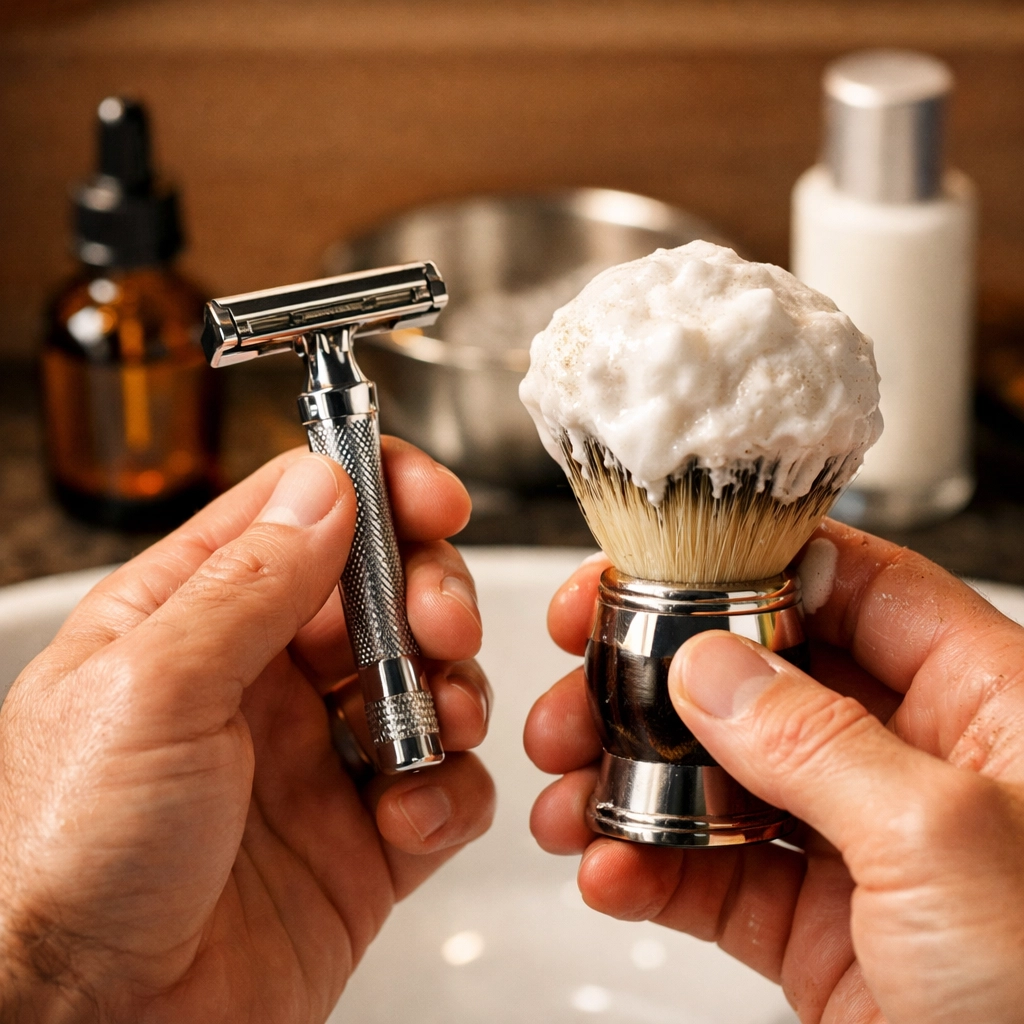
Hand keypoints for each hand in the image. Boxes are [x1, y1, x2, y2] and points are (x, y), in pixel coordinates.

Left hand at [0, 441, 493, 1022]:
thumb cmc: (63, 863)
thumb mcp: (152, 691)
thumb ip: (250, 582)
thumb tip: (327, 489)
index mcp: (194, 619)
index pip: (301, 513)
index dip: (378, 491)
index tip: (435, 500)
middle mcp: (262, 680)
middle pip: (383, 591)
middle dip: (429, 594)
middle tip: (436, 624)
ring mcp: (318, 760)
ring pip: (429, 683)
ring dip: (451, 693)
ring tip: (433, 725)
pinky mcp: (364, 840)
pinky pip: (446, 787)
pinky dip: (450, 793)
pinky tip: (406, 818)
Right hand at [525, 521, 1023, 1023]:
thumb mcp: (941, 841)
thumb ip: (814, 742)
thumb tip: (708, 670)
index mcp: (983, 704)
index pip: (852, 588)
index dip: (746, 570)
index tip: (652, 574)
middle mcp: (916, 762)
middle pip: (759, 679)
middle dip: (650, 683)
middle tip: (580, 687)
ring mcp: (858, 844)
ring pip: (719, 778)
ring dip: (627, 782)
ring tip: (566, 794)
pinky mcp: (816, 926)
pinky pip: (713, 874)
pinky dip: (647, 869)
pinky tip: (609, 869)